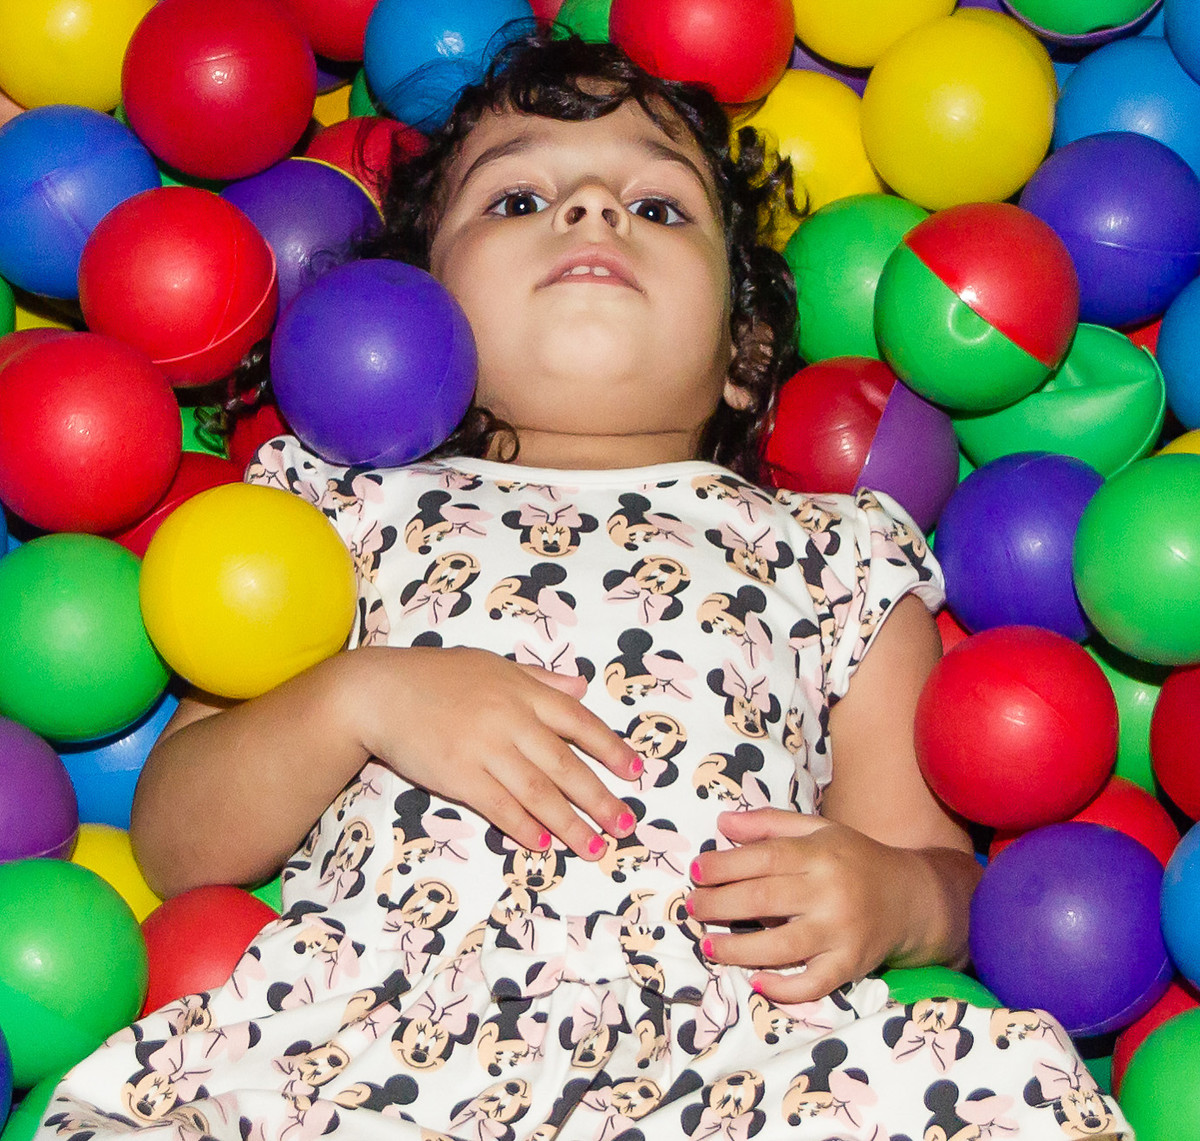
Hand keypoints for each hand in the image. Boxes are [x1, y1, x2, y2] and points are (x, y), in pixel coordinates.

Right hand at [349, 645, 642, 859]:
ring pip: (538, 793)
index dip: (611, 749)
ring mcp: (485, 749)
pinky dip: (524, 828)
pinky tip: (543, 845)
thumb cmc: (436, 676)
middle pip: (566, 766)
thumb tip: (582, 688)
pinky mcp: (458, 776)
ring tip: (594, 847)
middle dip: (601, 798)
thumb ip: (541, 680)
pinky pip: (499, 807)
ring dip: (570, 824)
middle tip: (627, 824)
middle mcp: (511, 720)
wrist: (380, 691)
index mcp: (524, 691)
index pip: (580, 723)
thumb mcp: (493, 666)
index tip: (635, 771)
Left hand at [688, 808, 922, 1003]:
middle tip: (694, 907)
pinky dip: (782, 988)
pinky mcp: (850, 965)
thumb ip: (770, 824)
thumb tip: (722, 823)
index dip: (724, 865)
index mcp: (820, 853)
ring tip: (708, 945)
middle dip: (719, 905)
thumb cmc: (853, 859)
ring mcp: (841, 932)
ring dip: (737, 949)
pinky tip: (756, 982)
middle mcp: (830, 892)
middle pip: (763, 899)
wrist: (912, 897)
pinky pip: (813, 983)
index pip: (763, 857)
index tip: (697, 871)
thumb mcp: (817, 830)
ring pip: (780, 946)